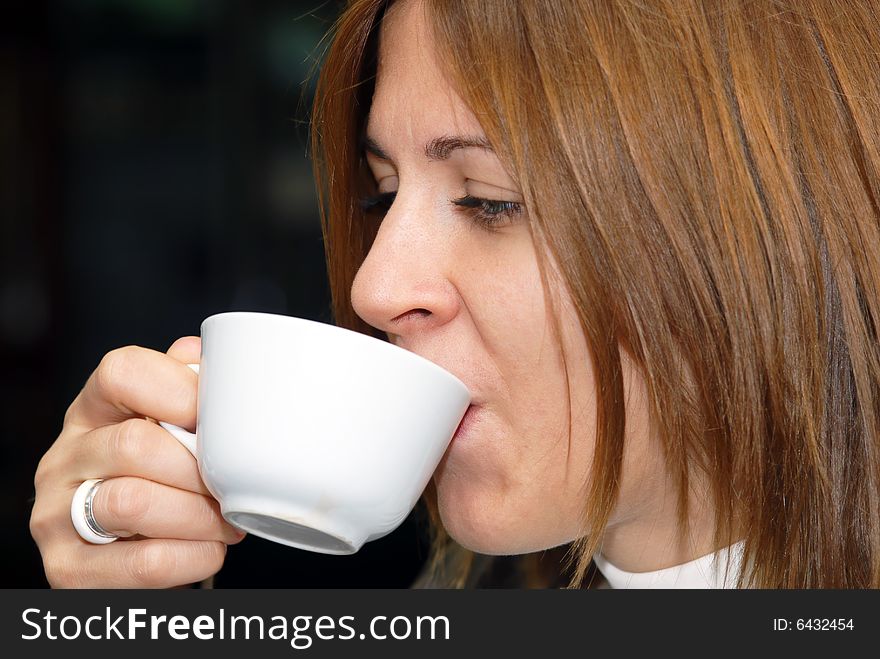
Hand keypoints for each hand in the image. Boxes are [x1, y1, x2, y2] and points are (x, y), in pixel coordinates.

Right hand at [30, 337, 245, 587]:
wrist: (132, 556)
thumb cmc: (161, 479)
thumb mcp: (168, 426)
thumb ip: (187, 387)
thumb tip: (212, 360)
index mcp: (93, 411)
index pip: (121, 372)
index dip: (179, 390)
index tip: (218, 418)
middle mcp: (64, 459)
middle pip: (133, 443)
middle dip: (199, 468)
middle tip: (231, 483)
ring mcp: (58, 516)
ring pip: (134, 503)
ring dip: (199, 515)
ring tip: (226, 520)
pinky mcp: (70, 570)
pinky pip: (146, 562)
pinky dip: (194, 555)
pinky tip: (210, 548)